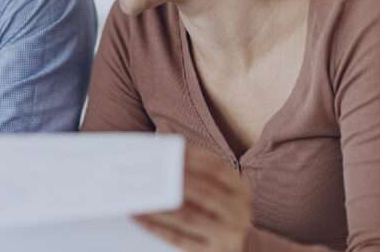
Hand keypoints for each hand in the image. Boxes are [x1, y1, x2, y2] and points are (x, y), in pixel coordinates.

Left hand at [134, 145, 252, 251]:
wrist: (243, 246)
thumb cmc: (219, 208)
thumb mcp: (218, 187)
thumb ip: (196, 166)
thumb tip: (162, 137)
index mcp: (241, 189)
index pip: (215, 167)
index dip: (190, 156)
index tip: (164, 148)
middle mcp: (239, 211)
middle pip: (202, 192)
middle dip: (172, 180)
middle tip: (146, 171)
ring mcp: (227, 234)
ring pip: (188, 217)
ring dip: (159, 206)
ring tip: (136, 195)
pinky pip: (179, 239)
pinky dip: (156, 227)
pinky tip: (138, 217)